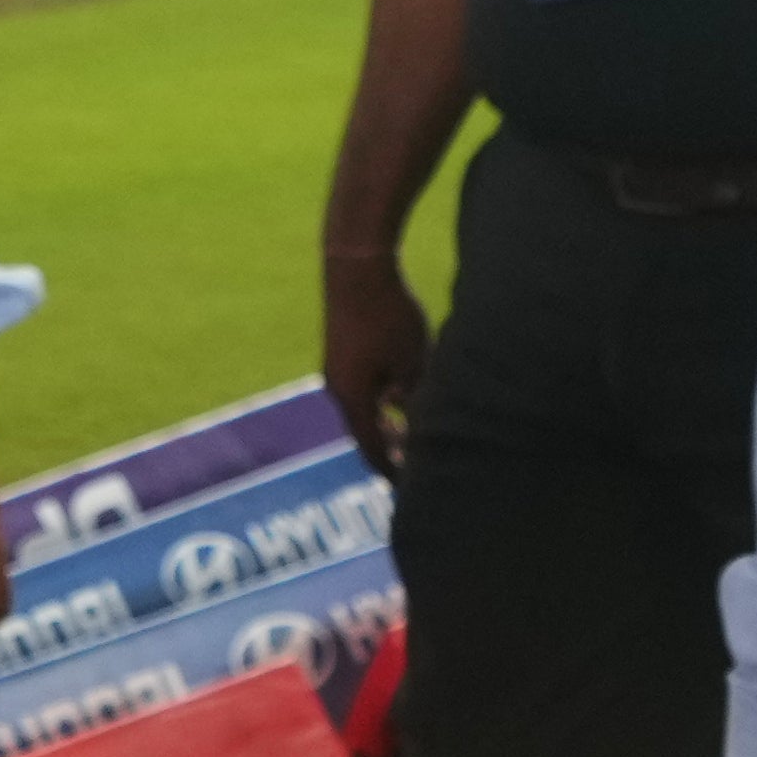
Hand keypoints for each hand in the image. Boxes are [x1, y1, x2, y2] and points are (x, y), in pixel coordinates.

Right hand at [320, 245, 430, 482]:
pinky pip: (362, 388)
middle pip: (365, 432)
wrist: (356, 267)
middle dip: (389, 450)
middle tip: (411, 470)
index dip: (392, 470)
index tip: (409, 488)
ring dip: (386, 424)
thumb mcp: (413, 362)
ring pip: (364, 409)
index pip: (373, 448)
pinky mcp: (342, 351)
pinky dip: (381, 401)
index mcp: (353, 399)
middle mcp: (338, 389)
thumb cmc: (388, 315)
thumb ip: (418, 397)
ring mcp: (337, 369)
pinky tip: (400, 395)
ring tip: (409, 436)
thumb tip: (419, 419)